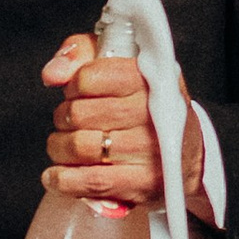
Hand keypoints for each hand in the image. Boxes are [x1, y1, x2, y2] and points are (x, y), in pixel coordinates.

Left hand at [39, 33, 209, 221]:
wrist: (185, 155)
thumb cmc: (144, 107)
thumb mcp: (121, 65)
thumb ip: (82, 55)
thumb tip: (52, 74)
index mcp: (148, 79)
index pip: (87, 78)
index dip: (72, 87)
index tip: (77, 94)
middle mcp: (151, 114)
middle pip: (77, 114)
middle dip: (64, 118)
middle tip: (72, 121)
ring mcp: (149, 151)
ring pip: (77, 147)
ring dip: (59, 148)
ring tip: (65, 146)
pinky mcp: (142, 184)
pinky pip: (88, 181)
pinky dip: (62, 179)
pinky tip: (57, 175)